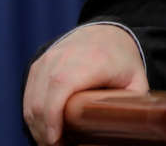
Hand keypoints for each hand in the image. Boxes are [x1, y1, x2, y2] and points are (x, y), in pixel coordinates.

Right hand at [23, 23, 147, 145]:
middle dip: (44, 130)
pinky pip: (28, 95)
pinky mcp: (38, 65)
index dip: (53, 115)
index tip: (56, 140)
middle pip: (42, 99)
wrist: (106, 32)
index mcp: (92, 60)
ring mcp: (48, 60)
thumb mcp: (136, 78)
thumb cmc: (122, 59)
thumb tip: (134, 126)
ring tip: (53, 140)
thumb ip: (135, 101)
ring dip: (37, 125)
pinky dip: (33, 114)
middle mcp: (65, 57)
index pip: (62, 86)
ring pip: (31, 100)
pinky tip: (45, 127)